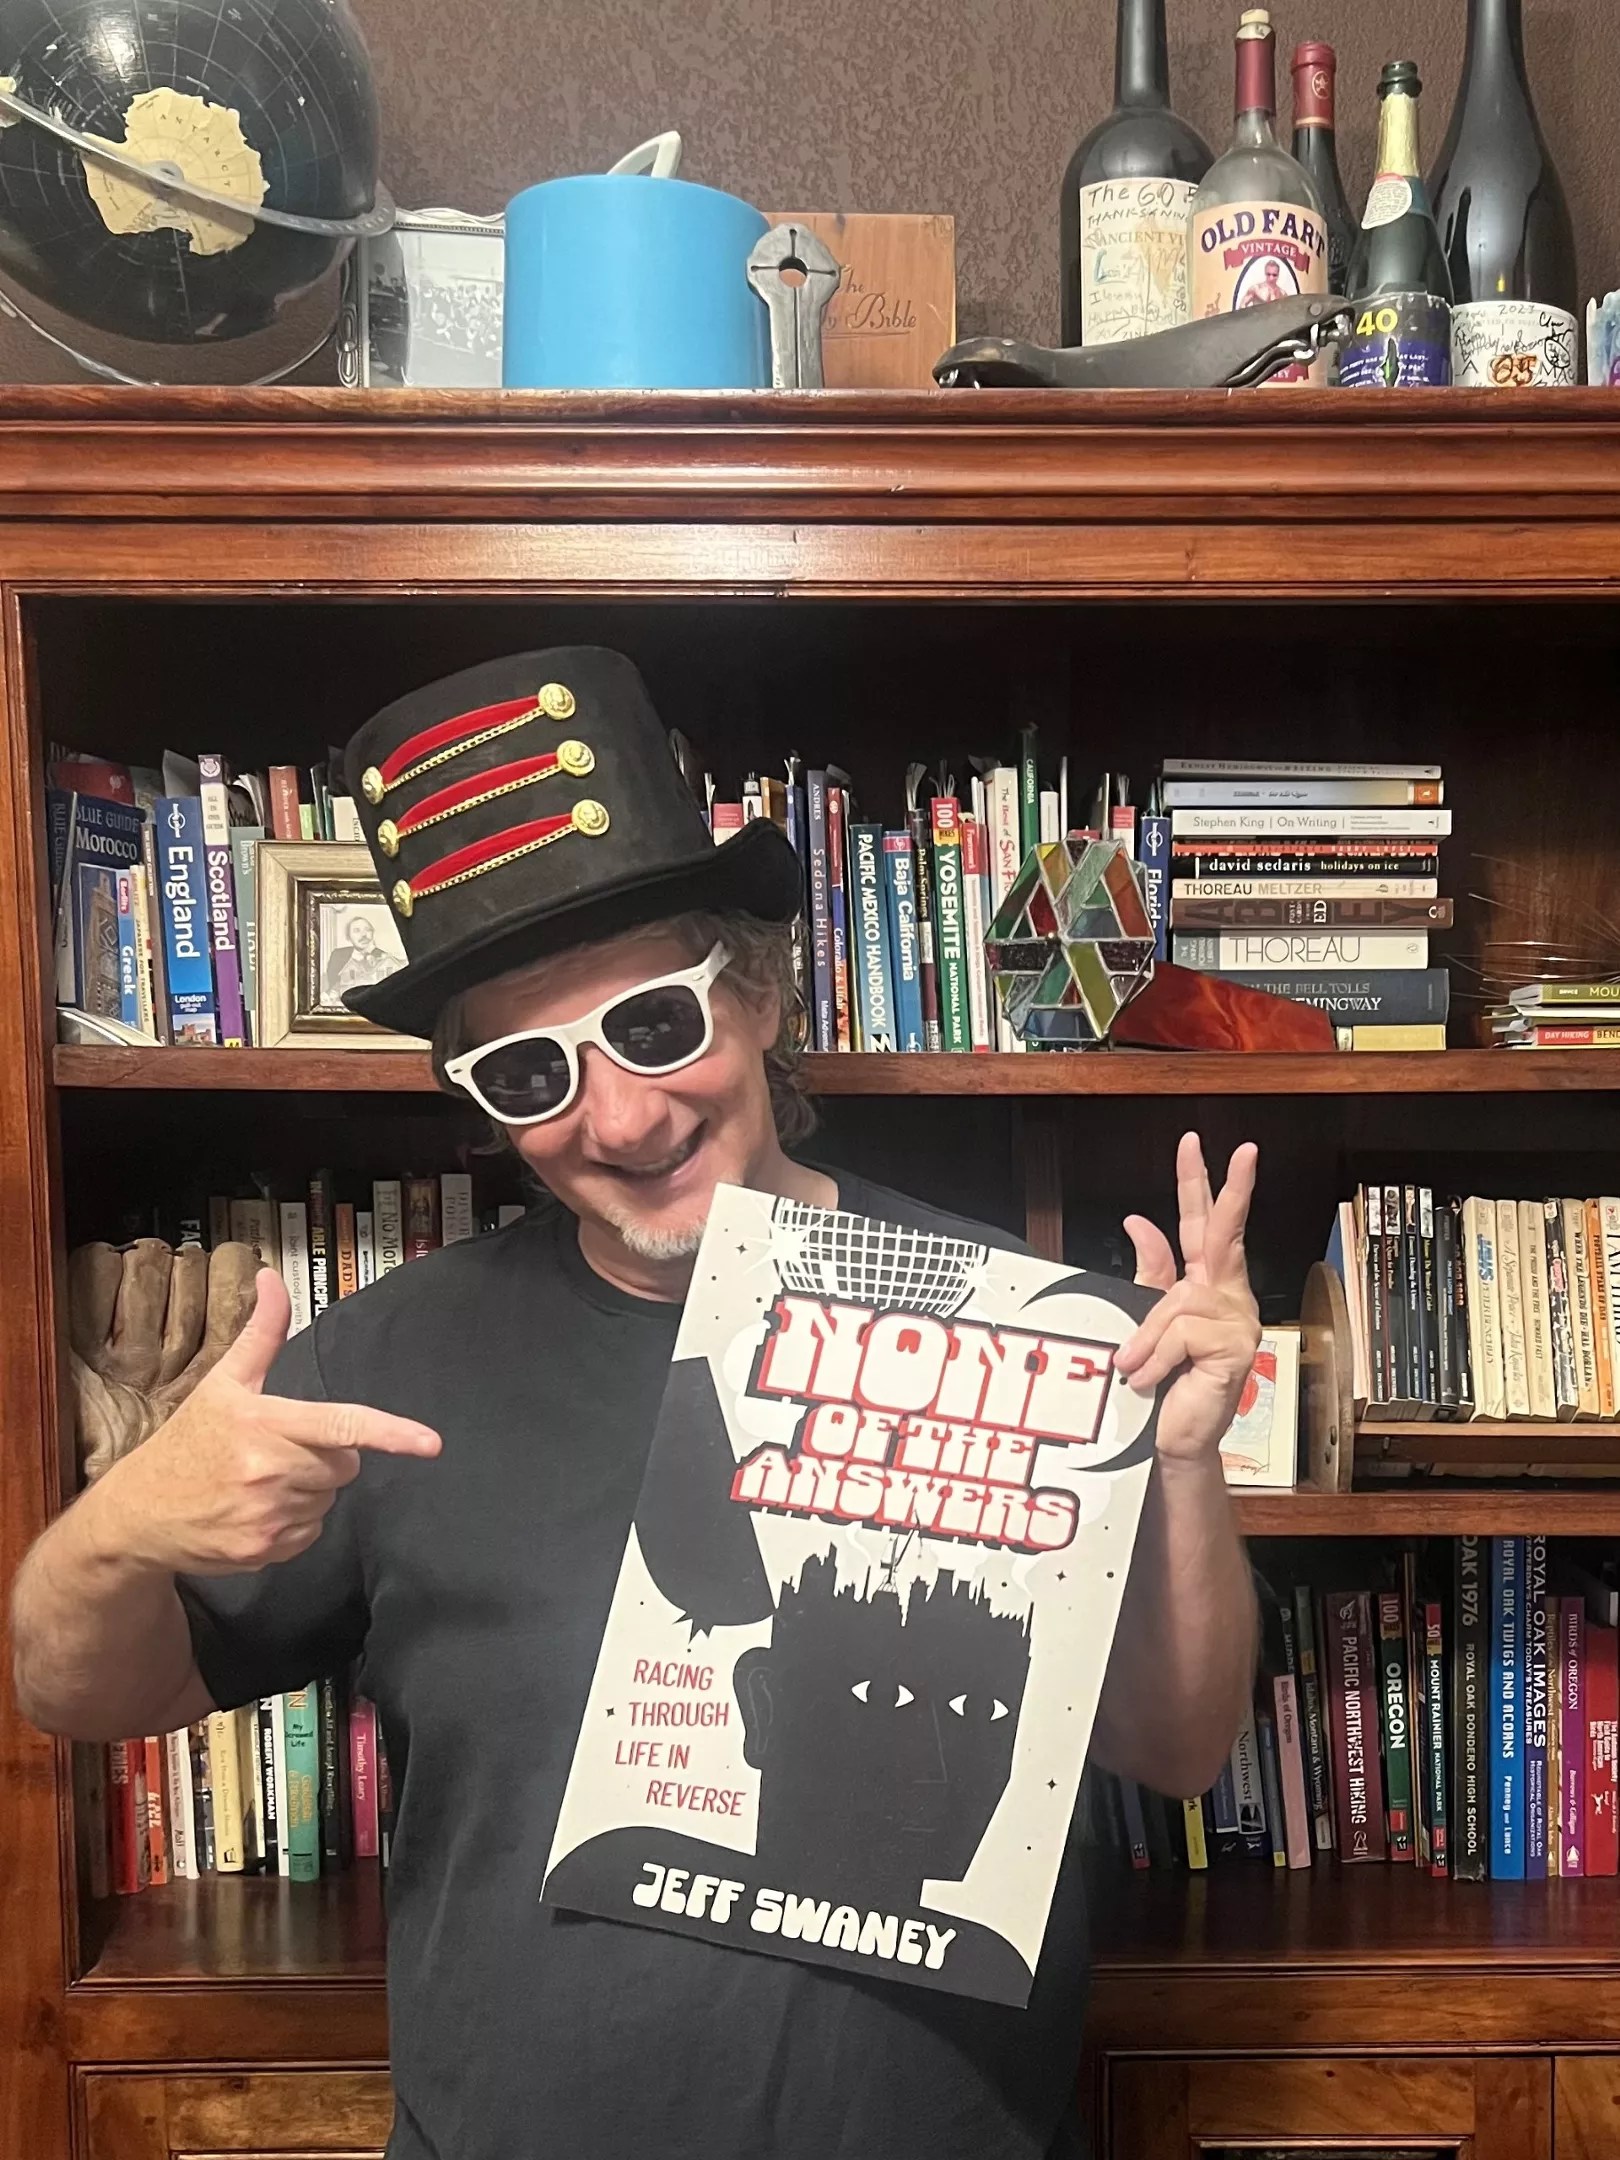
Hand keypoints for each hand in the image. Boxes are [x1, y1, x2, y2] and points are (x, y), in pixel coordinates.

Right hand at [82, 1267, 439, 1577]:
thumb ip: (261, 1333)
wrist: (138, 1515)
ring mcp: (269, 1516)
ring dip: (309, 1488)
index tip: (430, 1443)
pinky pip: (312, 1531)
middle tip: (278, 1449)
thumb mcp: (223, 1383)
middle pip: (345, 1463)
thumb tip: (271, 1277)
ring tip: (260, 1480)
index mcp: (264, 1424)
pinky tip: (257, 1509)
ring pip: (329, 1498)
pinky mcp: (266, 1551)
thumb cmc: (188, 1442)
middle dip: (325, 1454)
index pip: (341, 1425)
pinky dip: (296, 1521)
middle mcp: (271, 1472)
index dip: (391, 1433)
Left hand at [1115, 1133, 1260, 1470]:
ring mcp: (1237, 1321)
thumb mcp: (1144, 1321)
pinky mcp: (1235, 1348)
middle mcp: (1228, 1296)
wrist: (1170, 1439)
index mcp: (1204, 1285)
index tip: (1194, 1143)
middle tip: (1243, 1150)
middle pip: (1225, 1233)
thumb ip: (1149, 1273)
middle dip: (1232, 1189)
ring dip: (1146, 1338)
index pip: (1203, 1224)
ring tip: (1136, 1369)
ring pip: (1177, 1301)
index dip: (1199, 1184)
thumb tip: (1137, 1219)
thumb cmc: (1160, 1384)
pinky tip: (1152, 1380)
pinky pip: (1181, 1334)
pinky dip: (1155, 1357)